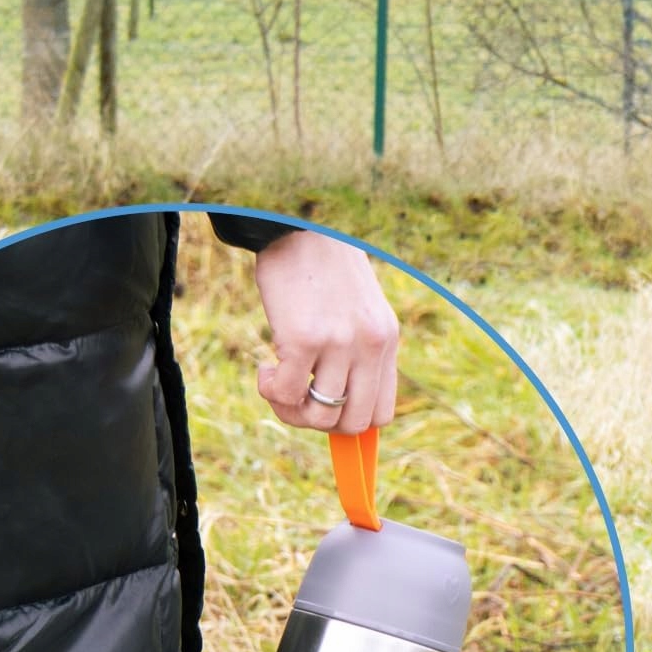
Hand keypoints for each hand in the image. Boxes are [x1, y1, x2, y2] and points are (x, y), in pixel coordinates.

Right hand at [251, 229, 399, 433]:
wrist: (298, 229)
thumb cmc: (322, 271)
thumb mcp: (358, 310)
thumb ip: (357, 352)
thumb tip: (335, 403)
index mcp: (386, 341)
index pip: (381, 413)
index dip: (348, 422)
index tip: (323, 406)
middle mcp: (370, 345)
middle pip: (352, 423)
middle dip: (319, 422)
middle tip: (297, 397)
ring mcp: (339, 343)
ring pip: (319, 415)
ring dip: (290, 410)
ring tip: (277, 382)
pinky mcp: (303, 339)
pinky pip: (287, 394)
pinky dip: (271, 391)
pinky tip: (265, 369)